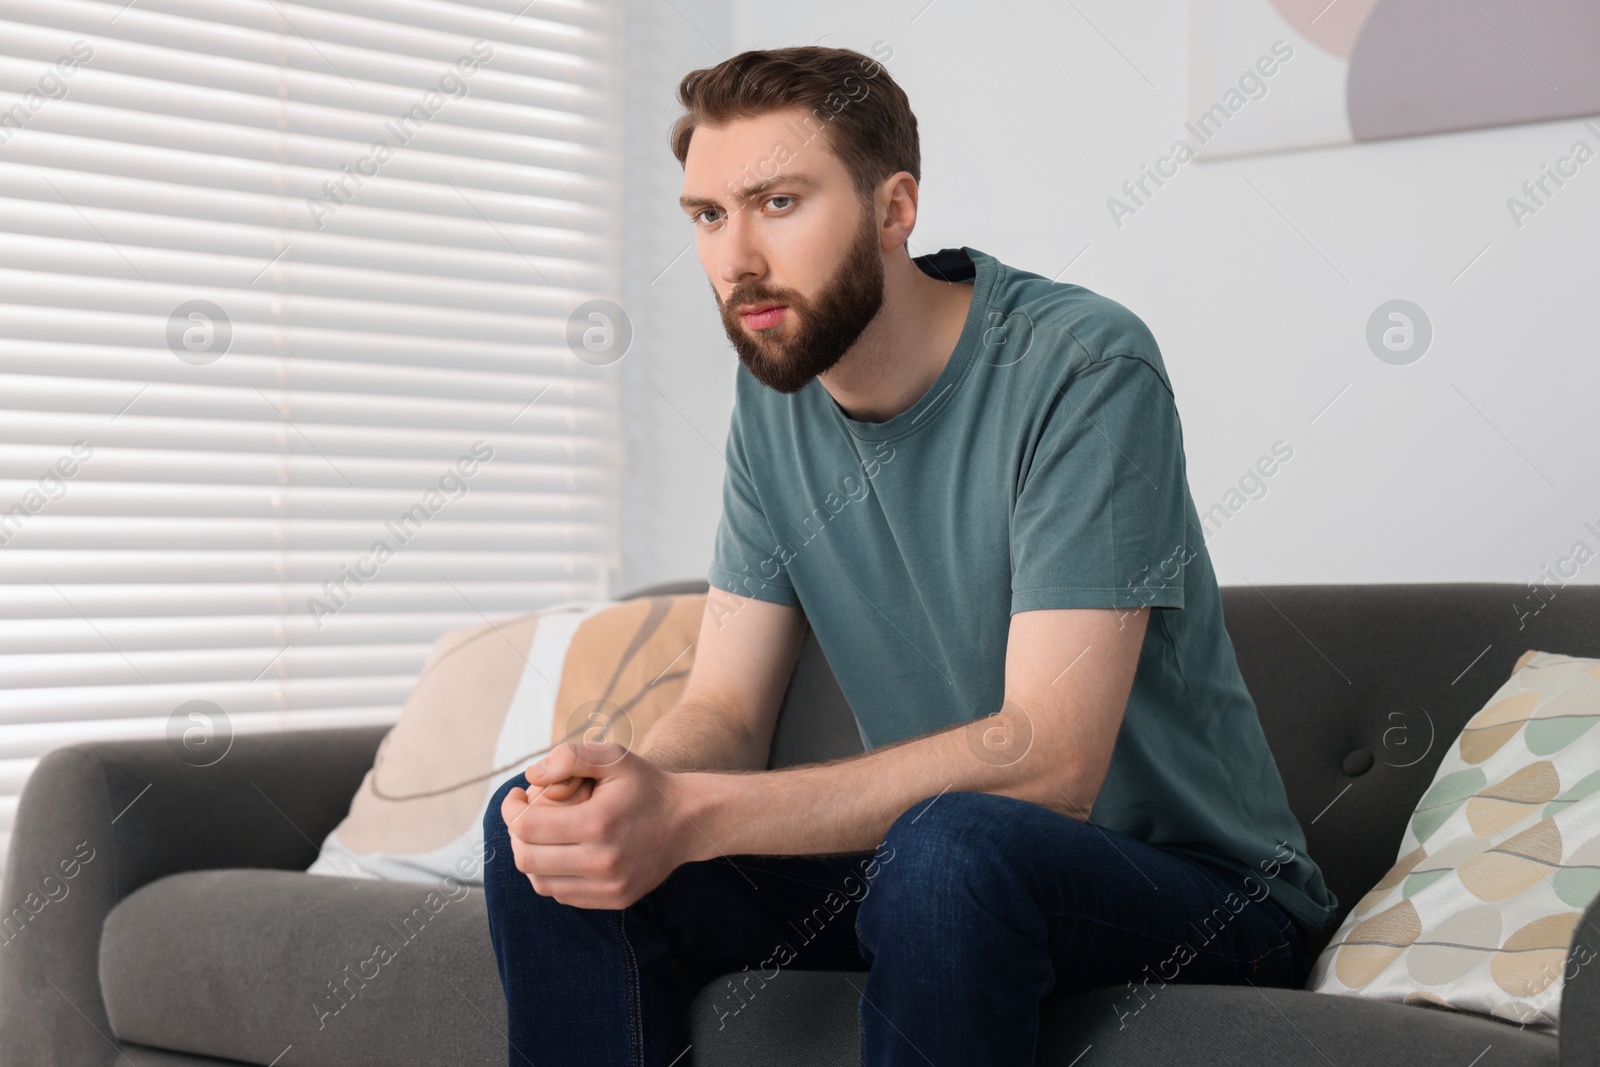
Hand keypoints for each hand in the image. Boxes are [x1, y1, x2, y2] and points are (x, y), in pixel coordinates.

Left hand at [499, 741, 704, 909]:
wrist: (688, 821)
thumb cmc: (645, 784)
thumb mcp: (613, 756)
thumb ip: (569, 756)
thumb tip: (531, 776)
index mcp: (597, 824)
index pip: (526, 828)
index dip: (511, 810)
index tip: (517, 796)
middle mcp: (602, 862)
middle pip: (526, 858)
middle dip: (516, 834)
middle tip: (524, 815)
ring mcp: (609, 886)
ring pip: (540, 881)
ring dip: (532, 856)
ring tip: (543, 834)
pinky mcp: (614, 900)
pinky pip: (562, 894)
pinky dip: (553, 874)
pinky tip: (563, 851)